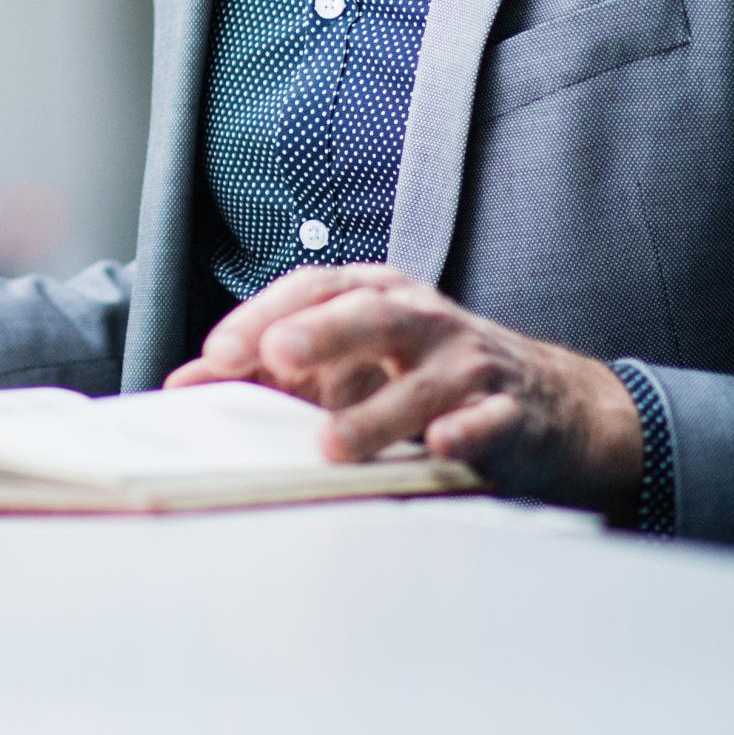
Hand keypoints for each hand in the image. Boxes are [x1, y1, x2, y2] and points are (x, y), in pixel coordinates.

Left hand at [166, 265, 643, 522]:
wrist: (549, 402)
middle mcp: (426, 321)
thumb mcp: (356, 361)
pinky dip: (466, 434)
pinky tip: (441, 447)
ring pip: (425, 381)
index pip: (318, 287)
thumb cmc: (430, 377)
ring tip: (333, 445)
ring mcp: (472, 365)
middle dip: (322, 333)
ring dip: (378, 414)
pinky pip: (488, 422)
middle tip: (277, 356)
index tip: (220, 353)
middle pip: (372, 314)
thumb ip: (273, 370)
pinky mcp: (512, 413)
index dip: (268, 313)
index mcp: (381, 297)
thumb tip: (185, 383)